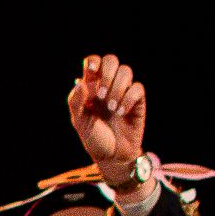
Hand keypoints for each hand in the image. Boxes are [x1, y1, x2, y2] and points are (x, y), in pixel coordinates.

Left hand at [68, 54, 148, 182]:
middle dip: (107, 73)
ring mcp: (124, 91)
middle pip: (112, 60)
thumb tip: (80, 83)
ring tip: (110, 108)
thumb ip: (76, 102)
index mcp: (91, 87)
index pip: (93, 62)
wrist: (111, 156)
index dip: (93, 61)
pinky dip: (128, 99)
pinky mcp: (137, 101)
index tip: (91, 71)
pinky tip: (121, 112)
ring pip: (126, 71)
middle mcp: (108, 85)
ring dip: (117, 88)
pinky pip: (137, 88)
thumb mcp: (80, 122)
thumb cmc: (94, 137)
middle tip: (100, 95)